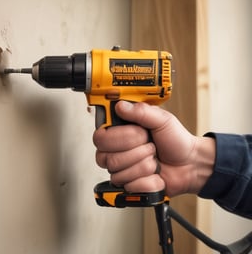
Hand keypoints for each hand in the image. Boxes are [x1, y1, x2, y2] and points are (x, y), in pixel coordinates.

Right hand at [93, 101, 214, 196]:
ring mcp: (122, 170)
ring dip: (145, 166)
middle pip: (107, 158)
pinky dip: (149, 180)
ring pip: (119, 174)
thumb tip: (120, 106)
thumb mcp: (162, 119)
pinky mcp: (130, 185)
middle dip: (136, 152)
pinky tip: (155, 174)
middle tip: (150, 145)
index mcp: (119, 132)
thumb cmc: (176, 141)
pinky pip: (131, 186)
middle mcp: (116, 151)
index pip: (100, 138)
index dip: (118, 137)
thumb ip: (141, 111)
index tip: (139, 133)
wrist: (191, 164)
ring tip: (154, 159)